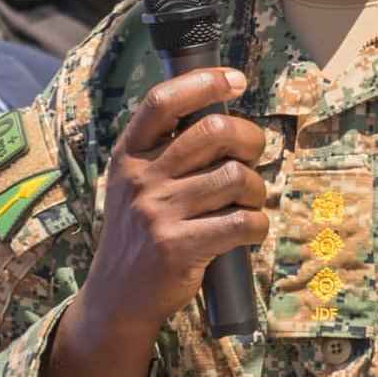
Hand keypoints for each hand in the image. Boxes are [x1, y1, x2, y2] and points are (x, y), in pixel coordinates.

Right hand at [73, 66, 272, 354]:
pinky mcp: (180, 247)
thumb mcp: (133, 183)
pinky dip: (258, 225)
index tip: (236, 80)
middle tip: (253, 156)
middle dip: (251, 139)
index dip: (204, 82)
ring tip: (251, 201)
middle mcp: (141, 178)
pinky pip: (243, 222)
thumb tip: (225, 118)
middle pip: (215, 131)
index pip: (164, 101)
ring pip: (237, 177)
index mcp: (129, 155)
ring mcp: (159, 212)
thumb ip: (165, 151)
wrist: (119, 296)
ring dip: (258, 190)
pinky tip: (249, 230)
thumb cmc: (140, 232)